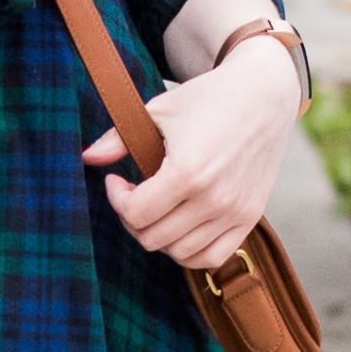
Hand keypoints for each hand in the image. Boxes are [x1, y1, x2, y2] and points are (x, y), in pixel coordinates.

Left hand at [89, 36, 298, 273]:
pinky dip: (191, 251)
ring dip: (159, 234)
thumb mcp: (159, 110)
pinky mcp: (250, 217)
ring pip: (179, 253)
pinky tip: (181, 225)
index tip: (117, 180)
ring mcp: (235, 212)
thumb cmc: (209, 98)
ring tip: (158, 207)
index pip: (135, 213)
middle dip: (133, 218)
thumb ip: (118, 138)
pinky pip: (212, 257)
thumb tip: (86, 158)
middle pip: (153, 238)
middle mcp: (214, 199)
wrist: (264, 94)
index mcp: (187, 172)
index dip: (117, 198)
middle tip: (135, 193)